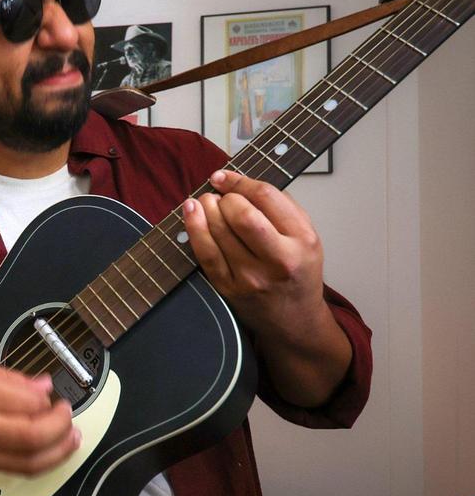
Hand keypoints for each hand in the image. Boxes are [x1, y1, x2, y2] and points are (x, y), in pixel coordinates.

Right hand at [0, 355, 78, 474]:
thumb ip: (5, 377)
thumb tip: (43, 386)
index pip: (28, 402)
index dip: (50, 399)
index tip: (55, 391)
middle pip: (34, 439)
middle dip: (62, 428)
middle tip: (69, 414)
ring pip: (29, 463)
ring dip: (58, 452)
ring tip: (71, 437)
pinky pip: (13, 468)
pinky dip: (36, 459)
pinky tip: (44, 445)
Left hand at [181, 170, 351, 405]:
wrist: (294, 319)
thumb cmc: (298, 272)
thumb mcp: (306, 236)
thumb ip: (282, 207)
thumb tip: (241, 182)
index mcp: (303, 240)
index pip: (266, 197)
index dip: (239, 181)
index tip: (224, 176)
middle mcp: (279, 260)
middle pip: (242, 214)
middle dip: (224, 197)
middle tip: (220, 195)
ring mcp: (251, 276)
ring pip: (219, 231)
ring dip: (206, 208)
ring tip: (205, 201)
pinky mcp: (229, 288)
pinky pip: (205, 253)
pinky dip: (194, 228)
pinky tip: (191, 213)